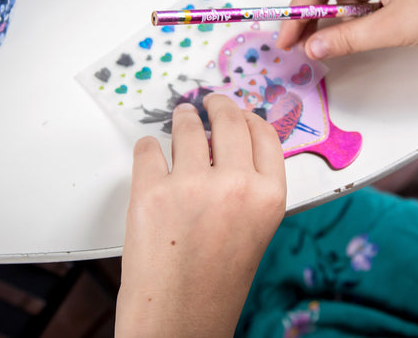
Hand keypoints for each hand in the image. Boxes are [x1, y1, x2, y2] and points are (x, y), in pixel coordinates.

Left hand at [116, 95, 286, 337]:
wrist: (177, 323)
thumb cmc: (215, 288)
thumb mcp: (254, 233)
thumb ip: (249, 189)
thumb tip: (228, 149)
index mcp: (268, 197)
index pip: (265, 135)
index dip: (249, 117)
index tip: (239, 111)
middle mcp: (236, 185)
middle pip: (229, 120)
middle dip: (217, 105)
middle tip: (208, 102)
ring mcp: (192, 185)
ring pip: (187, 128)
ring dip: (183, 119)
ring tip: (180, 119)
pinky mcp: (151, 191)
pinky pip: (148, 149)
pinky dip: (149, 148)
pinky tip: (152, 152)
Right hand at [277, 0, 417, 58]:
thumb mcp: (390, 27)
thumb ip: (344, 38)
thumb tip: (311, 49)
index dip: (297, 12)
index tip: (286, 41)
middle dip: (315, 16)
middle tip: (303, 47)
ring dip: (341, 17)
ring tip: (339, 44)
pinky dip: (360, 14)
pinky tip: (362, 31)